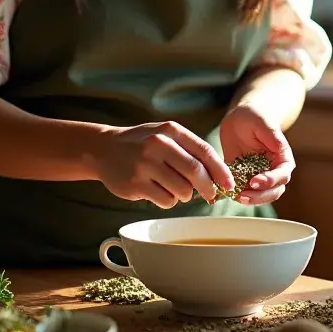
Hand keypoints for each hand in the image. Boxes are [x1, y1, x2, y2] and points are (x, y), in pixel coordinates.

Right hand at [91, 121, 233, 208]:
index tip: (229, 184)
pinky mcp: (135, 184)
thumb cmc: (143, 143)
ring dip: (184, 195)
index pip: (204, 151)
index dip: (221, 170)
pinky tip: (158, 190)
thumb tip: (218, 176)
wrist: (103, 148)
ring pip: (182, 191)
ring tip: (173, 186)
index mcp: (171, 130)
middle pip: (195, 173)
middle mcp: (158, 144)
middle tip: (210, 195)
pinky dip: (168, 200)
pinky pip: (165, 201)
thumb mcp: (165, 135)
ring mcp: (145, 164)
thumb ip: (190, 150)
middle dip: (208, 188)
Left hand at [218, 105, 294, 204]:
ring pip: (262, 196)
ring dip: (251, 200)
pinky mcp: (246, 179)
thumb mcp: (262, 122)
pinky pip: (245, 192)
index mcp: (282, 157)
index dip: (271, 181)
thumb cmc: (254, 116)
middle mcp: (274, 169)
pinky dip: (238, 195)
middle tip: (244, 195)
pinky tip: (228, 192)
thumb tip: (279, 148)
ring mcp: (260, 176)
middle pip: (274, 191)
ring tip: (236, 196)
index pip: (283, 174)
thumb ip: (271, 135)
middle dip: (260, 196)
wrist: (240, 119)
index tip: (255, 181)